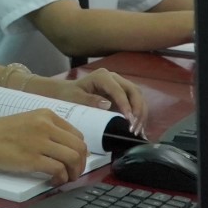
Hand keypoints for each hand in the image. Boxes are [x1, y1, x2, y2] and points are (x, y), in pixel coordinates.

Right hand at [0, 110, 88, 183]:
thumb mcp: (27, 121)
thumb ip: (47, 130)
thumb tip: (65, 149)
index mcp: (46, 115)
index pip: (77, 134)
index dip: (80, 151)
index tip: (75, 161)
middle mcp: (46, 126)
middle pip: (79, 147)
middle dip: (81, 164)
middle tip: (74, 173)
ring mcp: (40, 142)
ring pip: (73, 158)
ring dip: (74, 173)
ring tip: (66, 179)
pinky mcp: (32, 159)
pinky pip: (59, 170)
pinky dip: (61, 179)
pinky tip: (53, 181)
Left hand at [33, 70, 147, 133]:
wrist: (66, 93)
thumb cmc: (69, 95)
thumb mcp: (75, 98)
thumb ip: (89, 101)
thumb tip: (108, 105)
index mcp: (102, 76)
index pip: (118, 90)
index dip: (126, 104)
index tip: (129, 119)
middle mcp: (114, 78)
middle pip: (134, 91)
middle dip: (138, 109)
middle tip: (135, 128)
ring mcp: (120, 85)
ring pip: (138, 96)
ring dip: (141, 113)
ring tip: (138, 130)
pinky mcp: (122, 94)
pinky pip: (135, 102)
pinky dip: (139, 114)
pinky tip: (138, 127)